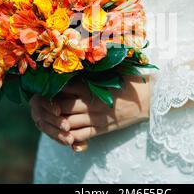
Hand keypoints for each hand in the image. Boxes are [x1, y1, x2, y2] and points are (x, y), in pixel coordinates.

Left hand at [30, 75, 150, 150]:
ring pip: (67, 124)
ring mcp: (96, 119)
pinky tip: (64, 130)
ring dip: (56, 121)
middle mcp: (92, 104)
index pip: (65, 87)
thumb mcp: (113, 70)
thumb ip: (95, 67)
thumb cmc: (130, 81)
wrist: (149, 100)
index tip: (47, 83)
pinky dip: (68, 136)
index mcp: (94, 88)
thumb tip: (78, 56)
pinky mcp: (101, 130)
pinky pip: (79, 136)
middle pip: (61, 107)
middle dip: (50, 105)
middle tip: (43, 101)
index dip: (53, 86)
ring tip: (50, 116)